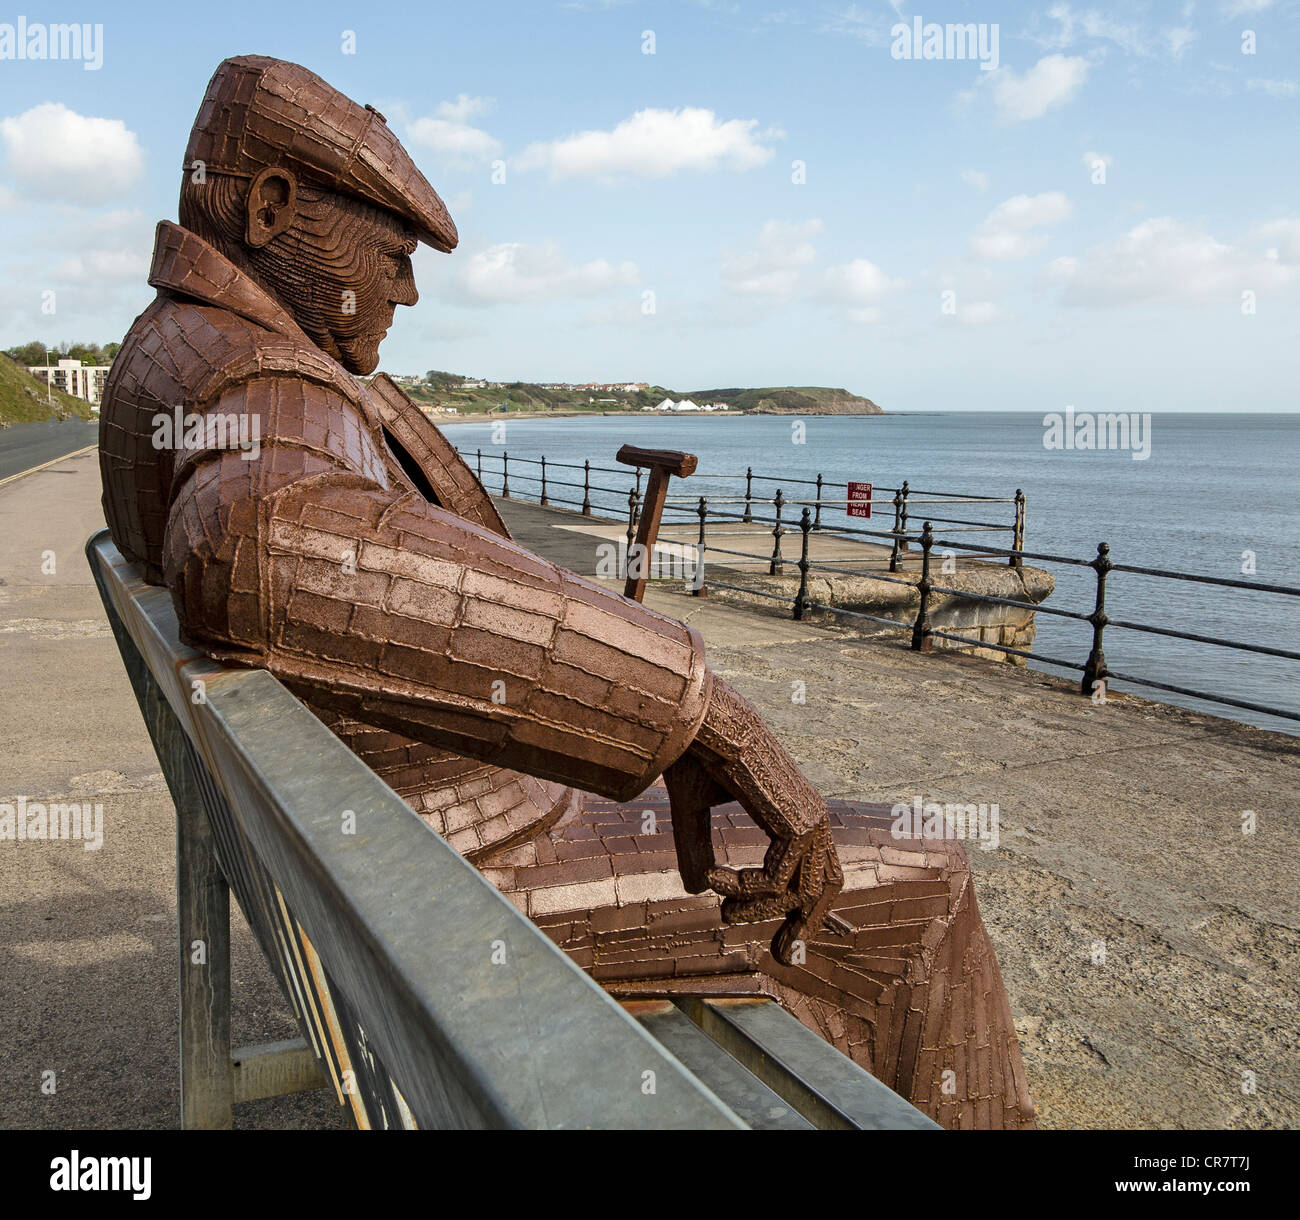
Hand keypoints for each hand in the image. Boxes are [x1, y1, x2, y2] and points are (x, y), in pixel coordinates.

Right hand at [663, 714, 842, 966]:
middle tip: (782, 958)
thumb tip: (698, 889)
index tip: (787, 945)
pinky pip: (774, 882)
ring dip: (755, 909)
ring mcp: (809, 821)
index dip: (807, 909)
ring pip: (798, 892)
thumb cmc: (697, 756)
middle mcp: (811, 816)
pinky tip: (713, 878)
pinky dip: (740, 889)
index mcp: (797, 810)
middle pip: (826, 887)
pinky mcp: (796, 824)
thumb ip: (699, 850)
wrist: (701, 723)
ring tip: (722, 909)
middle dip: (805, 926)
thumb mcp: (694, 813)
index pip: (819, 869)